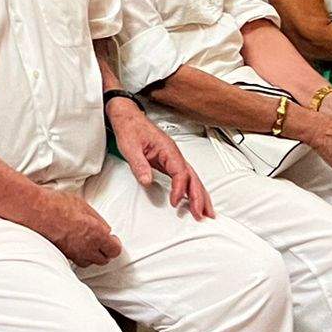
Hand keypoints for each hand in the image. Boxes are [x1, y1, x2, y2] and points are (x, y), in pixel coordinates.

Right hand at [37, 186, 121, 267]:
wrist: (36, 211)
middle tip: (101, 242)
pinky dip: (78, 255)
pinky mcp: (62, 254)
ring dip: (91, 256)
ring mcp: (74, 253)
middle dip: (105, 251)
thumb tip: (105, 229)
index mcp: (97, 235)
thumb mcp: (84, 205)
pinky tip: (74, 245)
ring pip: (89, 262)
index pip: (115, 250)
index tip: (112, 238)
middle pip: (103, 260)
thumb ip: (98, 220)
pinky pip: (75, 260)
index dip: (115, 244)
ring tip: (88, 245)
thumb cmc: (58, 205)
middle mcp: (87, 248)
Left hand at [108, 98, 213, 216]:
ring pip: (192, 178)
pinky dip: (191, 189)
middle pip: (192, 177)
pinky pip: (184, 177)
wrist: (126, 116)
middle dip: (199, 197)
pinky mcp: (168, 161)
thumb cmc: (129, 127)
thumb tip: (147, 181)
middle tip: (202, 214)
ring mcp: (172, 158)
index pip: (180, 172)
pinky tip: (192, 199)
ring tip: (205, 212)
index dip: (179, 188)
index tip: (175, 201)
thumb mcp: (129, 146)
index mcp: (168, 149)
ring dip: (199, 195)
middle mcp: (174, 154)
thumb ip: (139, 164)